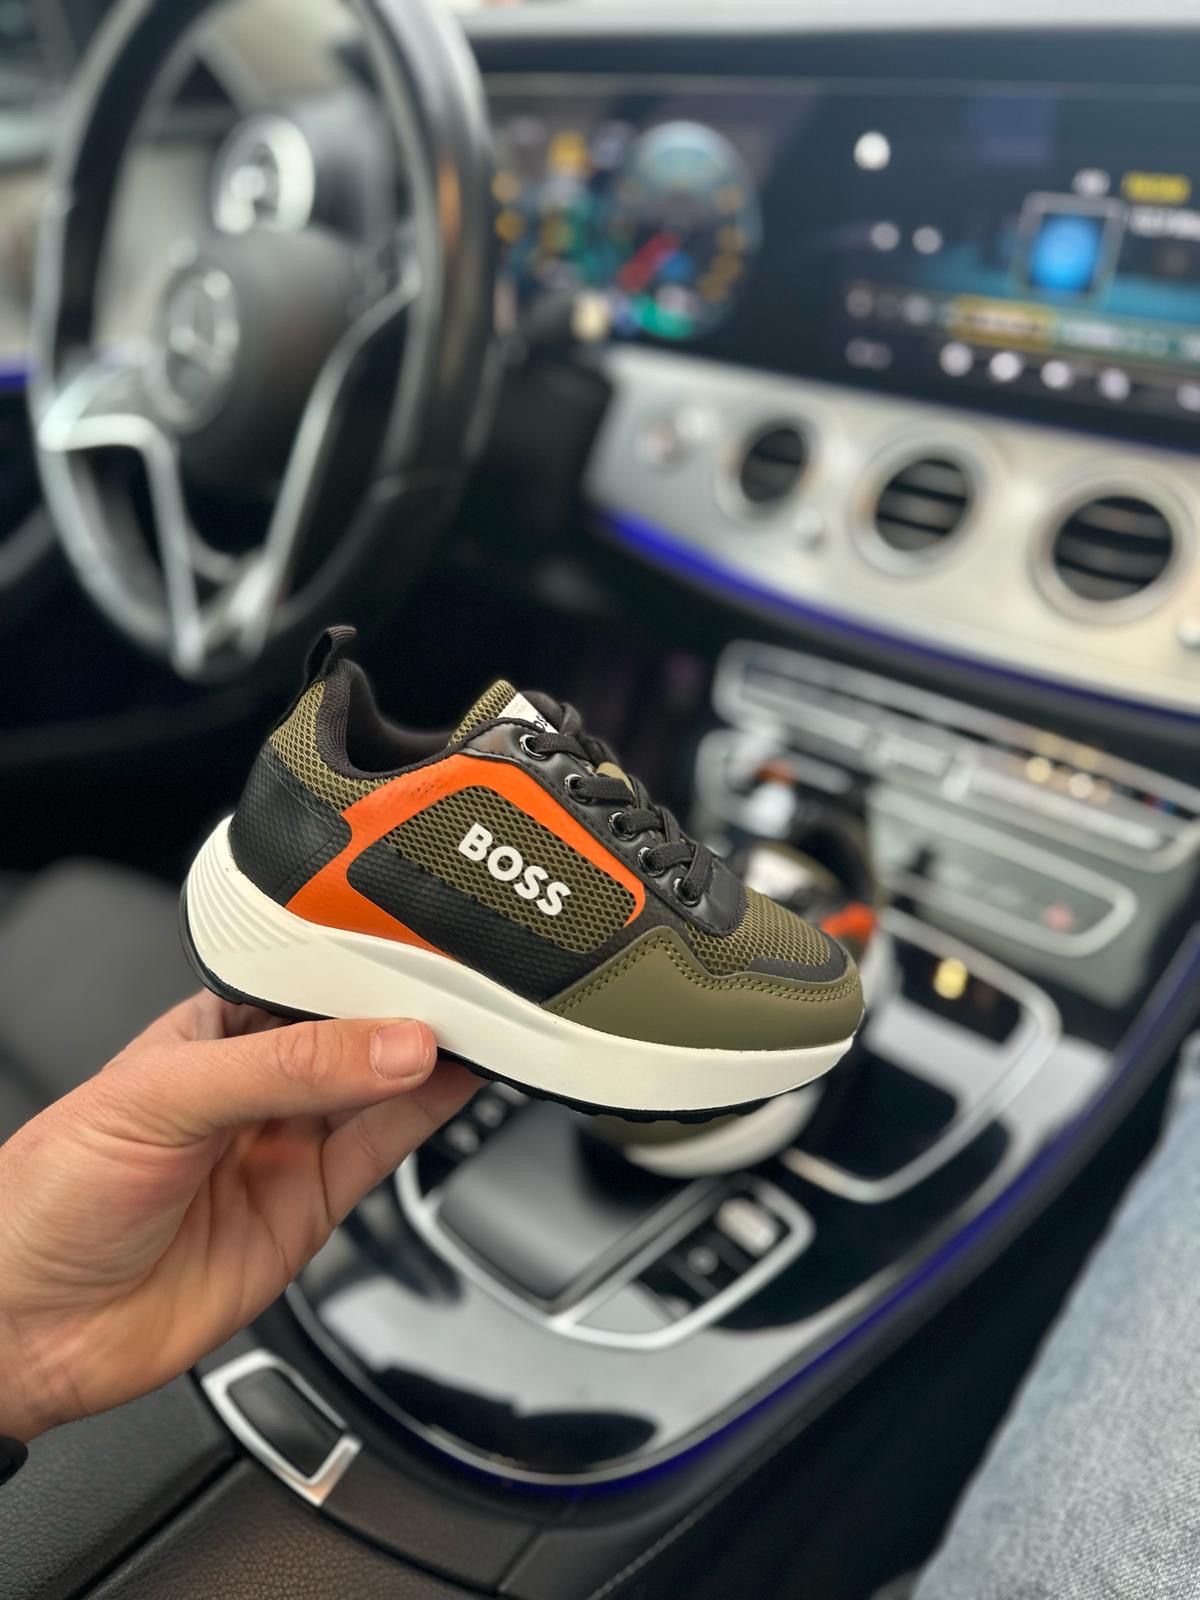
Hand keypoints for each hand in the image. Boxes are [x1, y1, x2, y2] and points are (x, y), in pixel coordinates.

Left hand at [0, 993, 475, 1442]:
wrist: (27, 1329)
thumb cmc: (51, 1195)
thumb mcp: (165, 1099)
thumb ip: (286, 1068)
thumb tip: (388, 1044)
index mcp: (215, 1029)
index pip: (310, 977)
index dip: (368, 960)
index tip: (427, 948)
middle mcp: (260, 1081)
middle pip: (358, 1031)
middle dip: (413, 1007)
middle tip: (473, 988)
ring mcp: (288, 1144)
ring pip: (382, 1087)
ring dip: (434, 1057)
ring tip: (487, 1023)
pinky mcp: (312, 1206)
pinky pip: (383, 1149)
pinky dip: (429, 1116)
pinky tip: (460, 1081)